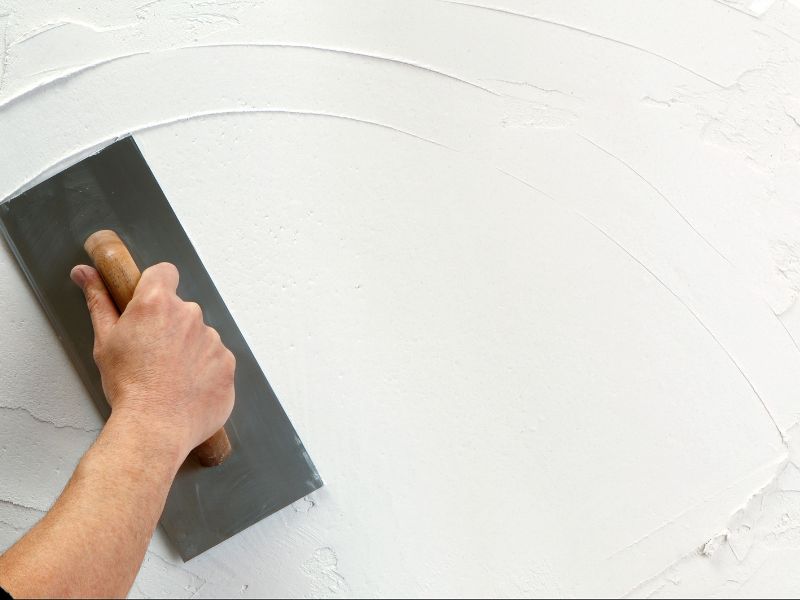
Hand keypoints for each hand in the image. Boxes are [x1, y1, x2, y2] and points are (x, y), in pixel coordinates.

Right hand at [70, 262, 235, 460]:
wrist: (155, 428)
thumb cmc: (128, 387)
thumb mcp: (104, 340)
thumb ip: (99, 301)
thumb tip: (86, 273)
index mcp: (157, 303)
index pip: (164, 272)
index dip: (155, 285)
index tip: (149, 303)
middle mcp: (190, 315)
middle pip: (181, 309)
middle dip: (169, 325)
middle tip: (152, 354)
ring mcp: (213, 339)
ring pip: (200, 336)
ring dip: (188, 349)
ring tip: (169, 377)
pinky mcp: (228, 363)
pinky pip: (216, 359)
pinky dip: (205, 370)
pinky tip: (186, 388)